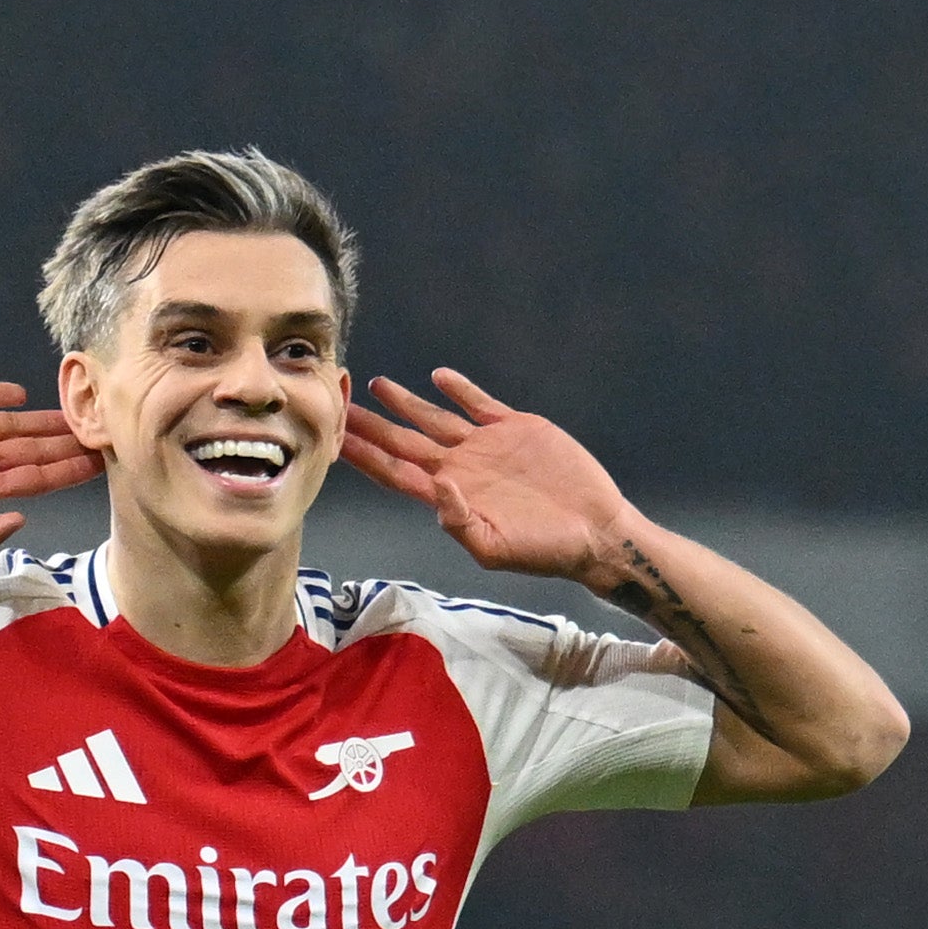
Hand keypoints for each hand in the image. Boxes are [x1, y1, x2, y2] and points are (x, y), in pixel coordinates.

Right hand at [0, 381, 96, 555]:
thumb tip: (21, 521)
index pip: (34, 478)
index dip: (67, 471)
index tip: (100, 461)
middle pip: (31, 449)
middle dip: (66, 444)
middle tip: (104, 430)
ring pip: (11, 422)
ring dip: (43, 419)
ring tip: (76, 410)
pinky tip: (23, 393)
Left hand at [339, 370, 642, 583]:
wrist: (593, 530)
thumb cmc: (543, 551)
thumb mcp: (495, 549)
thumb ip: (459, 521)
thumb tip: (435, 487)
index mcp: (447, 497)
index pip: (394, 472)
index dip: (364, 456)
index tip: (334, 438)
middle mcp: (459, 468)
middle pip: (403, 441)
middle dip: (371, 424)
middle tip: (338, 402)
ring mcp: (485, 446)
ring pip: (434, 418)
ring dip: (405, 402)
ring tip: (376, 384)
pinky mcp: (514, 427)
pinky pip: (479, 404)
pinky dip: (459, 389)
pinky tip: (438, 377)